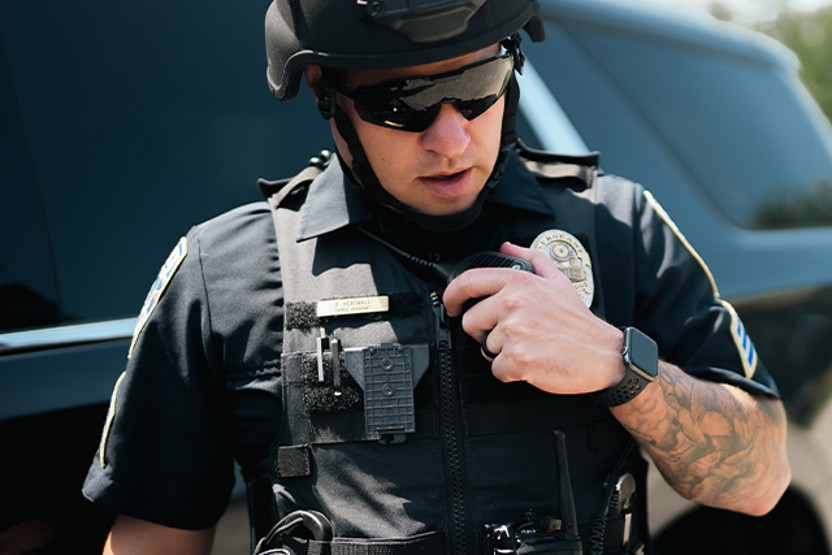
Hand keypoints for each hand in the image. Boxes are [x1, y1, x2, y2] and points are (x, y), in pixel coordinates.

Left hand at [442, 242, 624, 394]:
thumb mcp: (557, 281)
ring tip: (528, 346)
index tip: (451, 305)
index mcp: (519, 283)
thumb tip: (508, 246)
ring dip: (501, 353)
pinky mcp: (518, 358)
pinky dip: (510, 372)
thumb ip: (531, 259)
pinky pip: (496, 369)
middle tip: (510, 335)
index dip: (452, 295)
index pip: (468, 282)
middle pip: (470, 321)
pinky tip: (530, 362)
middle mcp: (514, 304)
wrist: (603, 354)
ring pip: (484, 348)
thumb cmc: (579, 323)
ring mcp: (515, 331)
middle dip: (483, 332)